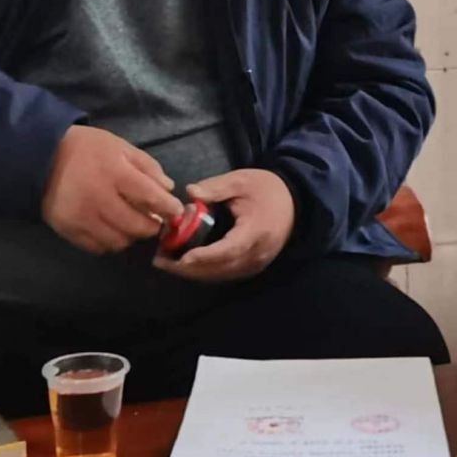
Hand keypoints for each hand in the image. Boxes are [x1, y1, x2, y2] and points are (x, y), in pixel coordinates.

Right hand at [40, 126, 182, 253]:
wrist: (41, 157)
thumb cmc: (86, 149)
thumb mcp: (120, 146)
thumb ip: (147, 166)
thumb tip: (168, 189)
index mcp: (114, 173)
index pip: (151, 198)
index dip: (168, 208)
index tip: (176, 211)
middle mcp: (98, 199)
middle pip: (137, 226)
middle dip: (152, 226)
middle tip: (154, 220)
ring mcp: (82, 218)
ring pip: (119, 242)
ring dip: (131, 236)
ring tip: (131, 224)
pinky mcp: (68, 230)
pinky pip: (98, 247)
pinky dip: (110, 242)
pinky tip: (111, 229)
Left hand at [154, 168, 295, 282]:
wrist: (296, 204)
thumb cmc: (267, 190)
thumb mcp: (241, 181)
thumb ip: (216, 187)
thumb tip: (189, 192)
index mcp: (256, 231)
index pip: (228, 250)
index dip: (204, 257)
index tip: (181, 258)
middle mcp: (256, 254)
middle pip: (219, 269)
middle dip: (188, 268)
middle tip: (160, 259)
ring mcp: (255, 265)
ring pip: (219, 276)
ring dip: (192, 272)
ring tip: (166, 262)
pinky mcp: (251, 268)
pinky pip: (224, 274)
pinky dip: (203, 271)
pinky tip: (185, 263)